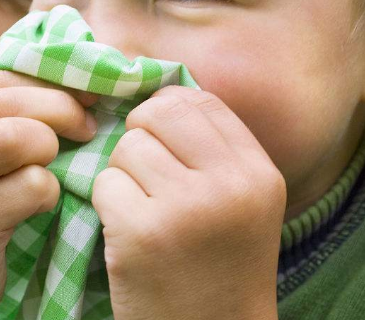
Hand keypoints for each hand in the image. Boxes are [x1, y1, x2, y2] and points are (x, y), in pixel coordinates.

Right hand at [0, 71, 97, 319]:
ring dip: (49, 148)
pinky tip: (40, 206)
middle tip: (86, 128)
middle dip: (61, 109)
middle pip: (7, 103)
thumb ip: (1, 119)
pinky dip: (49, 192)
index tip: (86, 96)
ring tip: (53, 167)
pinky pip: (29, 187)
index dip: (50, 83)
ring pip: (14, 137)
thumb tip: (77, 85)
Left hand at [92, 86, 285, 319]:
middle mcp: (230, 185)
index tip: (160, 136)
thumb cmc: (220, 267)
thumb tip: (161, 96)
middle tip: (142, 168)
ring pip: (128, 147)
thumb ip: (215, 152)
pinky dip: (107, 203)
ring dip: (123, 173)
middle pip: (161, 113)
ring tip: (143, 209)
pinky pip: (105, 183)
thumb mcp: (243, 204)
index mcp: (259, 173)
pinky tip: (127, 232)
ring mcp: (186, 208)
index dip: (170, 109)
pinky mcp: (143, 234)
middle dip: (140, 132)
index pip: (203, 101)